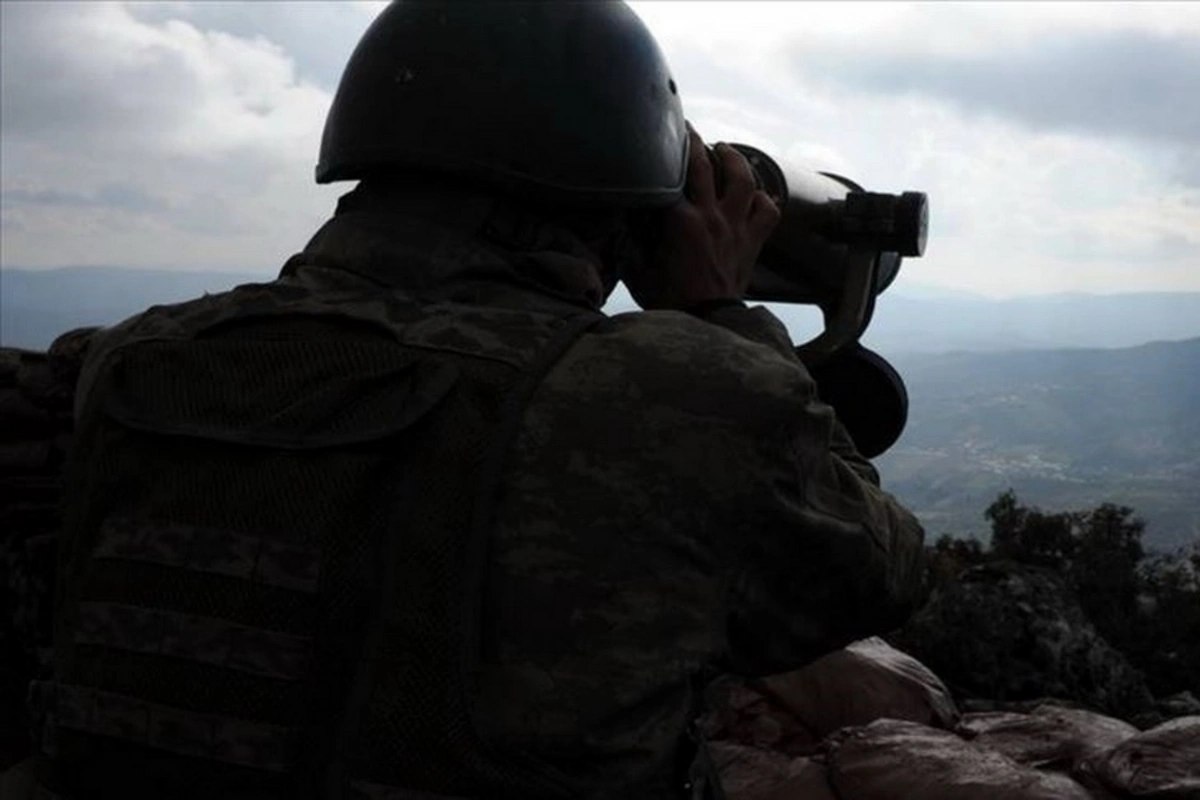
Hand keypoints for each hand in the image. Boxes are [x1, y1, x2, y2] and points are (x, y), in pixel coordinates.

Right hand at [621, 124, 780, 309]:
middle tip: (690, 130)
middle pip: (707, 166)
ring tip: (726, 150)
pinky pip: (768, 212)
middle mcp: (711, 218)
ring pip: (744, 180)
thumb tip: (620, 225)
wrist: (706, 324)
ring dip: (735, 159)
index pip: (672, 177)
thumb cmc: (670, 301)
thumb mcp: (638, 271)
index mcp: (680, 222)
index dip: (664, 155)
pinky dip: (764, 199)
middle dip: (697, 142)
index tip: (659, 139)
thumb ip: (629, 244)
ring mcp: (736, 228)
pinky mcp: (752, 242)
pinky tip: (755, 194)